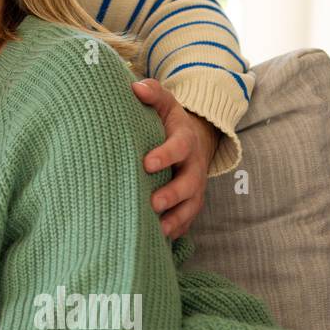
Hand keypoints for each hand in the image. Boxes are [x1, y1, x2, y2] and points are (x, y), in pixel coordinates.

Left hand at [130, 78, 219, 238]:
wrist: (192, 141)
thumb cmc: (169, 122)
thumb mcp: (165, 104)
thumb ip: (153, 93)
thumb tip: (136, 87)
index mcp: (184, 141)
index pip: (178, 148)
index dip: (165, 155)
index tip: (146, 163)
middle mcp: (193, 168)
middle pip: (188, 184)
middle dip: (172, 194)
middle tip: (153, 203)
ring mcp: (194, 189)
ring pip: (190, 208)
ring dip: (175, 220)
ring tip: (158, 230)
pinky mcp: (189, 205)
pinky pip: (186, 222)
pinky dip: (175, 232)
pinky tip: (158, 242)